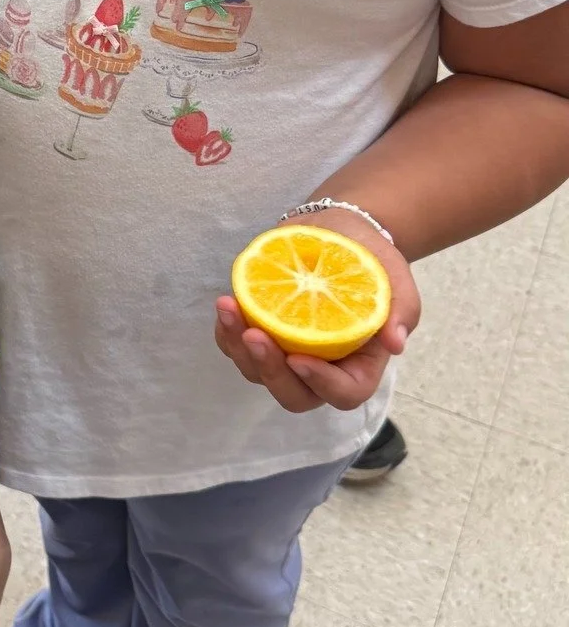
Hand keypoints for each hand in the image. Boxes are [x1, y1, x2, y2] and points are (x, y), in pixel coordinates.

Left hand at [213, 212, 421, 413]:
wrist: (339, 231)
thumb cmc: (372, 259)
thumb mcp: (395, 278)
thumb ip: (402, 310)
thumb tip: (396, 343)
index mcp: (359, 365)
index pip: (345, 393)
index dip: (322, 384)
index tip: (299, 359)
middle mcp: (321, 368)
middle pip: (294, 395)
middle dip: (270, 371)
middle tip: (254, 336)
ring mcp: (288, 353)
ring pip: (259, 373)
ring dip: (239, 349)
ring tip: (228, 309)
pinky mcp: (263, 333)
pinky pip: (237, 348)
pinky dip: (226, 333)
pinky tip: (225, 307)